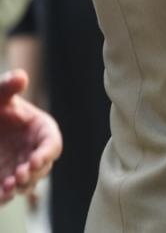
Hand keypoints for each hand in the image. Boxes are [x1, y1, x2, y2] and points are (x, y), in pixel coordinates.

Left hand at [0, 70, 60, 204]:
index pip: (52, 144)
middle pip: (42, 168)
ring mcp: (18, 166)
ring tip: (7, 187)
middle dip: (32, 174)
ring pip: (27, 183)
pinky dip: (4, 196)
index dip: (46, 153)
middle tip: (19, 175)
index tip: (35, 160)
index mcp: (40, 130)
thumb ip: (8, 87)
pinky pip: (7, 192)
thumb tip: (20, 76)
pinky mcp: (4, 178)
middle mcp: (33, 150)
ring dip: (20, 187)